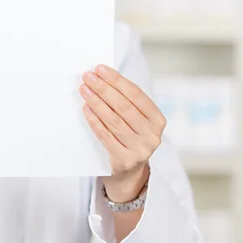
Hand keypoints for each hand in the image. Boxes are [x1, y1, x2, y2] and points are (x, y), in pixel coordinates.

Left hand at [79, 65, 165, 200]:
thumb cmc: (130, 138)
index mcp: (158, 120)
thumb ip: (126, 102)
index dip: (117, 80)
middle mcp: (152, 135)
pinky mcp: (124, 159)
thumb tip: (102, 78)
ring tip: (84, 90)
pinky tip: (86, 109)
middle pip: (124, 107)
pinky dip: (94, 121)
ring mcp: (139, 149)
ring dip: (96, 102)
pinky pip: (105, 136)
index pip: (136, 95)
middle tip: (88, 77)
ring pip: (114, 120)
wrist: (129, 173)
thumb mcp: (136, 121)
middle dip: (104, 89)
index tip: (100, 69)